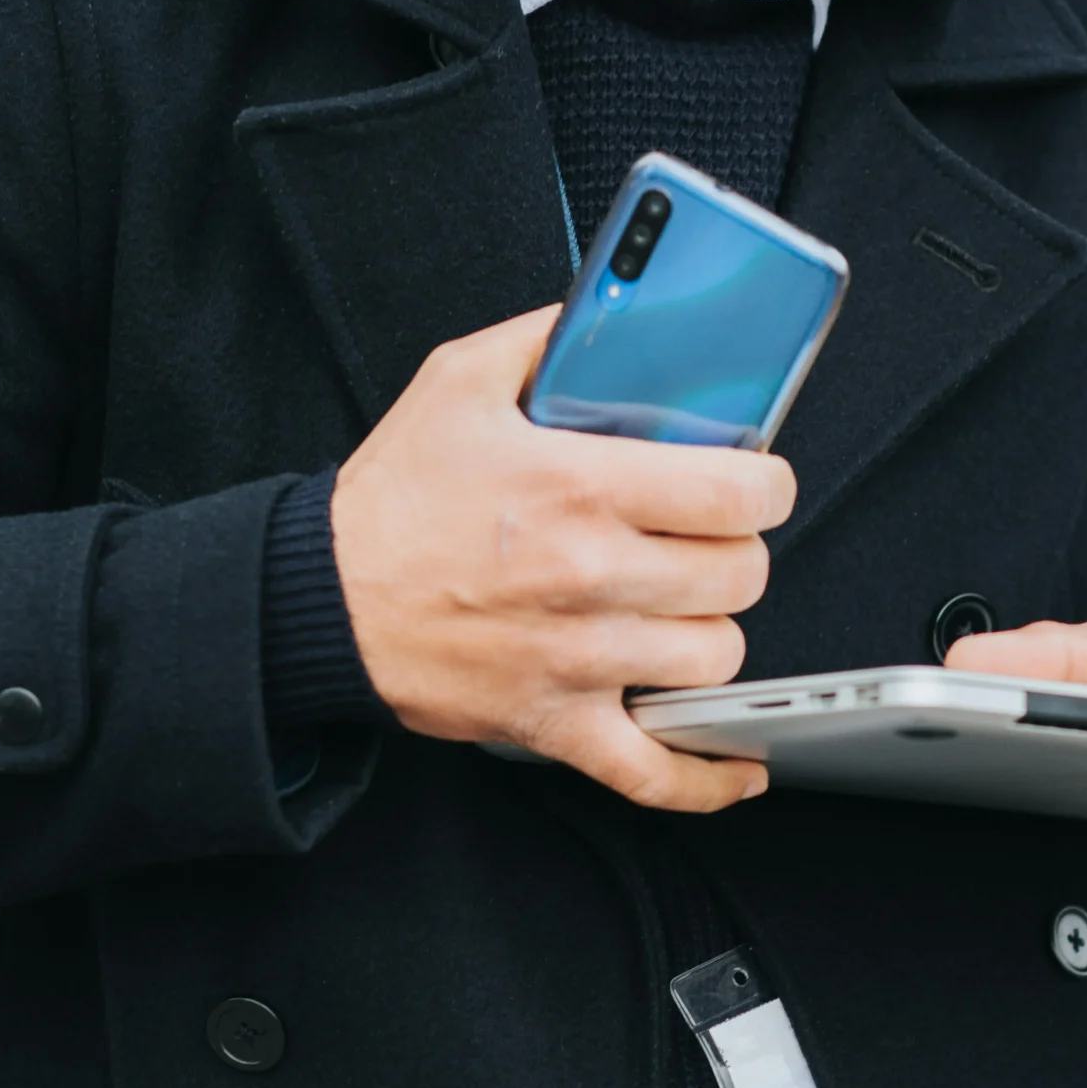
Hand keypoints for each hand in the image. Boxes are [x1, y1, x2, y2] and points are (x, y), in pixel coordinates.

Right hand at [332, 308, 794, 813]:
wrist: (319, 598)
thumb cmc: (392, 498)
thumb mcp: (460, 382)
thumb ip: (546, 339)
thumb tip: (613, 310)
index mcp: (578, 486)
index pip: (737, 491)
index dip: (767, 484)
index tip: (758, 481)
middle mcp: (590, 575)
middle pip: (739, 575)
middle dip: (737, 552)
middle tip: (711, 540)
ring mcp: (578, 658)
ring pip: (716, 659)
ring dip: (712, 632)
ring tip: (687, 609)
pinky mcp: (555, 721)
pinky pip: (655, 771)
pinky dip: (706, 777)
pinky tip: (738, 765)